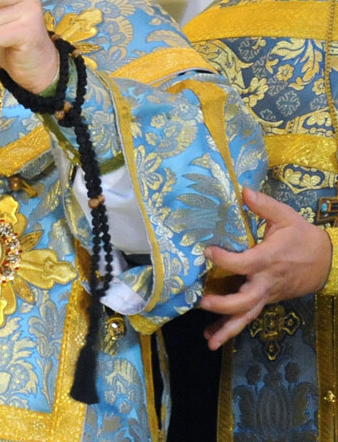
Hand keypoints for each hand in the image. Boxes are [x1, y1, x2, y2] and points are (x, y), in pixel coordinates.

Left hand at [199, 187, 331, 348]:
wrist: (328, 262)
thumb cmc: (303, 237)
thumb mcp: (287, 216)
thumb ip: (263, 205)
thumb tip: (243, 189)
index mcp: (269, 260)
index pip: (245, 264)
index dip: (225, 260)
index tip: (207, 251)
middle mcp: (266, 281)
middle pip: (245, 300)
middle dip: (225, 304)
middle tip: (204, 302)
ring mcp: (266, 294)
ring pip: (247, 315)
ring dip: (227, 328)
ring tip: (209, 340)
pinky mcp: (265, 299)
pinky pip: (248, 316)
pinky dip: (231, 328)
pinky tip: (213, 337)